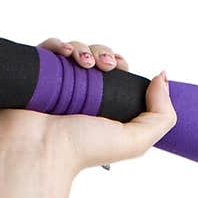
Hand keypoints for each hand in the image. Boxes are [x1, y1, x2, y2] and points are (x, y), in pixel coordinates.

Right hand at [0, 37, 176, 177]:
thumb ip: (160, 115)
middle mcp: (79, 95)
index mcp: (102, 108)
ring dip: (84, 49)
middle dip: (104, 54)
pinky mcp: (35, 74)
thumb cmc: (84, 150)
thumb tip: (162, 78)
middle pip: (96, 56)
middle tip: (105, 67)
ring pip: (74, 49)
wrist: (41, 152)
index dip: (119, 64)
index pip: (114, 74)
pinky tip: (65, 54)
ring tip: (85, 64)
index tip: (120, 67)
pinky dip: (59, 45)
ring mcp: (56, 84)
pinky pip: (48, 48)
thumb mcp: (135, 141)